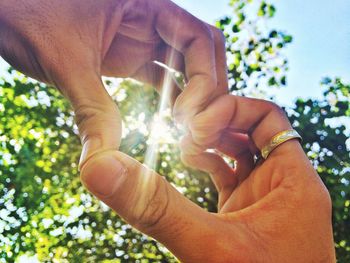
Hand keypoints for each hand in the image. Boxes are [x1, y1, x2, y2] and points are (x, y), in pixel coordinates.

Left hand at [0, 0, 226, 166]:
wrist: (3, 10)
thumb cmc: (24, 14)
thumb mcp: (63, 60)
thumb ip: (90, 108)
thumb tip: (103, 163)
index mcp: (145, 4)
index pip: (199, 38)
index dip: (204, 78)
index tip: (185, 116)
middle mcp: (150, 20)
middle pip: (201, 53)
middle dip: (206, 90)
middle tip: (196, 129)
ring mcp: (141, 39)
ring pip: (186, 68)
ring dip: (193, 99)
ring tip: (189, 133)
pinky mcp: (129, 57)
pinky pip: (162, 78)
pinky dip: (173, 101)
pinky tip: (174, 127)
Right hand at [80, 95, 335, 261]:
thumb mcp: (208, 248)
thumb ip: (157, 206)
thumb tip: (99, 166)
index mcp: (294, 183)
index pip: (268, 119)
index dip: (230, 109)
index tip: (195, 126)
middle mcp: (284, 186)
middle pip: (252, 129)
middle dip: (215, 124)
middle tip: (183, 133)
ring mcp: (264, 200)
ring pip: (239, 152)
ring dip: (210, 144)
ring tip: (182, 148)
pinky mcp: (246, 216)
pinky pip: (230, 176)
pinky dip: (208, 165)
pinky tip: (188, 165)